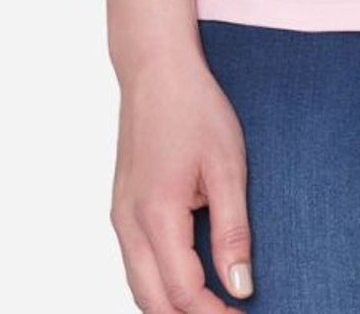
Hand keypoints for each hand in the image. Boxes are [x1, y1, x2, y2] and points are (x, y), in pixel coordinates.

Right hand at [110, 51, 254, 309]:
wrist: (155, 69)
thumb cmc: (195, 108)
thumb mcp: (227, 166)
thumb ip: (233, 230)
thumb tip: (241, 286)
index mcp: (156, 214)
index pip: (183, 293)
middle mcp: (128, 223)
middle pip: (153, 303)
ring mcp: (119, 217)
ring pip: (139, 288)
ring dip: (172, 305)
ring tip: (214, 304)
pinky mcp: (120, 209)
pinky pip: (135, 264)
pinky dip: (159, 284)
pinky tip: (189, 279)